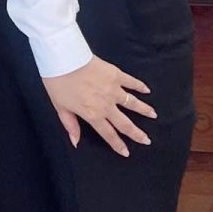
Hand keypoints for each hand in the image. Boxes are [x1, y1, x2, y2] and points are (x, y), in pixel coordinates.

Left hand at [41, 56, 157, 155]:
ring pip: (133, 103)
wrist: (64, 59)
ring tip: (154, 116)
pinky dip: (140, 86)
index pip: (108, 134)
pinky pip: (131, 82)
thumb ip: (70, 125)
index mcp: (93, 115)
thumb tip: (76, 142)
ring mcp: (114, 90)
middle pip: (125, 123)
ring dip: (144, 110)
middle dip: (137, 134)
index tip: (127, 152)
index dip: (118, 144)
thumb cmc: (58, 83)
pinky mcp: (116, 75)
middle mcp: (107, 105)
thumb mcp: (60, 107)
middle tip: (147, 140)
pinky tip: (147, 90)